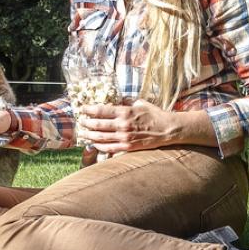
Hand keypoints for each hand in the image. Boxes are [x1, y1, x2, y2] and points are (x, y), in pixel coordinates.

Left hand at [79, 99, 194, 153]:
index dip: (89, 110)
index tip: (82, 109)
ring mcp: (124, 137)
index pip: (101, 110)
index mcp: (125, 112)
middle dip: (86, 123)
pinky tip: (94, 144)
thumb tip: (117, 101)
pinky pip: (110, 148)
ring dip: (90, 136)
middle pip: (98, 125)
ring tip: (83, 134)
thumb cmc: (155, 115)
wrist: (167, 129)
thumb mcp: (140, 103)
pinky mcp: (128, 147)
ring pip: (101, 138)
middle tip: (80, 122)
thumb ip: (127, 102)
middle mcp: (122, 125)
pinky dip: (100, 146)